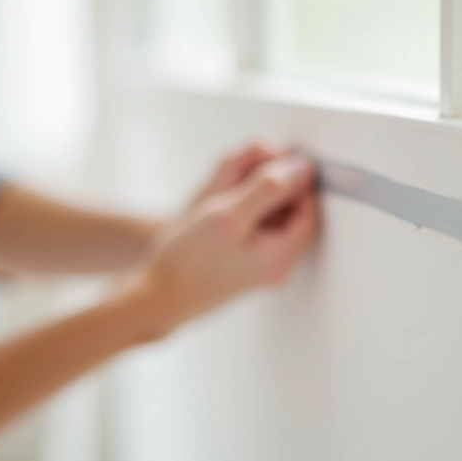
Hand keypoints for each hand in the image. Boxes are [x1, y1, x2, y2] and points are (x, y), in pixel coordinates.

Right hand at [127, 154, 319, 334]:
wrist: (152, 299)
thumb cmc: (183, 261)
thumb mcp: (227, 213)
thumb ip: (268, 188)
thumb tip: (302, 168)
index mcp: (279, 257)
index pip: (308, 211)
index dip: (296, 181)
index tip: (274, 161)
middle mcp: (276, 267)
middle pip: (293, 215)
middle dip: (276, 186)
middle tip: (249, 168)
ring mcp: (260, 269)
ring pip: (274, 221)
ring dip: (260, 196)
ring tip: (230, 184)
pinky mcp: (244, 267)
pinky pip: (258, 231)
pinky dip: (247, 210)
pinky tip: (223, 204)